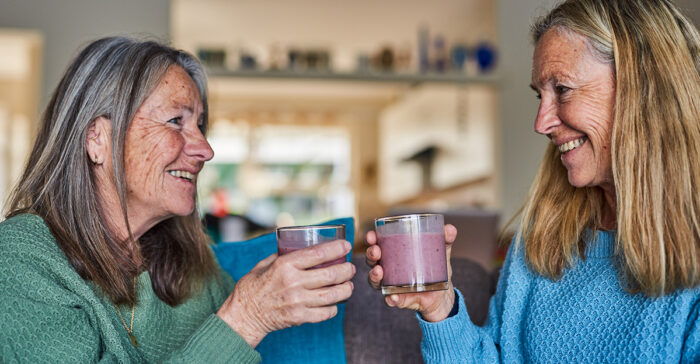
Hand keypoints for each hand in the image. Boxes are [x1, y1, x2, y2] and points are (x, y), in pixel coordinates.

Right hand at [217, 239, 354, 347]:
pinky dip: (334, 307)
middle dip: (346, 270)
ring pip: (333, 295)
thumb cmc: (253, 287)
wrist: (244, 315)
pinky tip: (335, 302)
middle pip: (331, 274)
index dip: (336, 249)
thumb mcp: (264, 264)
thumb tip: (298, 245)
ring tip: (349, 285)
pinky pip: (325, 313)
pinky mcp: (299, 318)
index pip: (318, 254)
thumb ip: (281, 255)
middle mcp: (293, 282)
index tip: (346, 246)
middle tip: (351, 268)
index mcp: (285, 265)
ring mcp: (297, 301)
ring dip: (346, 289)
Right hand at [365, 224, 456, 321]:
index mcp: (394, 254)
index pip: (378, 244)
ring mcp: (392, 285)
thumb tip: (449, 229)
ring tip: (379, 271)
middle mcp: (388, 269)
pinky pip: (391, 300)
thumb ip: (445, 240)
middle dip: (371, 254)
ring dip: (374, 275)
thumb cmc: (435, 269)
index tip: (371, 235)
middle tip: (376, 250)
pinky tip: (393, 296)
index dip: (372, 239)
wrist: (443, 294)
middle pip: (373, 261)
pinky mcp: (400, 299)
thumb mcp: (441, 252)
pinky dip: (391, 299)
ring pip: (376, 280)